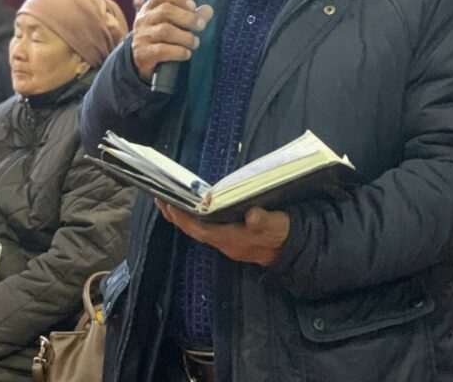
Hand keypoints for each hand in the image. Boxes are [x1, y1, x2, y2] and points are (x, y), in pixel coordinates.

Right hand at [131, 0, 212, 80]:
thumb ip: (190, 16)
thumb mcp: (171, 24)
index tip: (193, 6)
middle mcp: (143, 20)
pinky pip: (162, 50)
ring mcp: (142, 37)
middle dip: (188, 18)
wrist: (139, 63)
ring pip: (165, 30)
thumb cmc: (160, 39)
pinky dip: (179, 52)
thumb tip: (209, 10)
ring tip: (195, 42)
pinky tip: (186, 54)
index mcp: (149, 8)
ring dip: (186, 37)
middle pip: (165, 11)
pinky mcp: (143, 55)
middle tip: (201, 26)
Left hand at [156, 201, 289, 265]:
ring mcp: (227, 242)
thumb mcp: (276, 225)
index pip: (200, 230)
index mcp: (231, 239)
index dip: (184, 219)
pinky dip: (196, 219)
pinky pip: (207, 228)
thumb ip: (264, 220)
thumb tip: (252, 215)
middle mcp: (224, 242)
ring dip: (185, 218)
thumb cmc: (281, 235)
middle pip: (194, 230)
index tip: (169, 205)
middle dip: (177, 217)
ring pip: (199, 230)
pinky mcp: (231, 238)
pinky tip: (193, 209)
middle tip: (160, 200)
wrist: (291, 251)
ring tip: (171, 202)